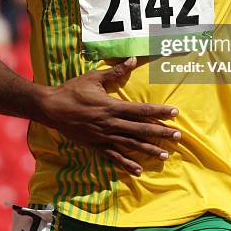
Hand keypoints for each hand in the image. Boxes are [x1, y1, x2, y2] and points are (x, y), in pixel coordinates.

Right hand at [36, 57, 179, 175]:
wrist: (52, 108)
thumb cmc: (73, 90)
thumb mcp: (94, 78)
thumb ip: (115, 72)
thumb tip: (132, 60)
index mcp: (112, 106)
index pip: (141, 110)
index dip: (159, 112)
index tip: (174, 113)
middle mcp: (111, 123)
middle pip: (141, 129)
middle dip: (161, 133)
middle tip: (178, 136)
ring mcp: (104, 136)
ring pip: (131, 145)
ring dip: (149, 150)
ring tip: (165, 155)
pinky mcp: (96, 145)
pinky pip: (114, 157)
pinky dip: (126, 164)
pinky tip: (138, 170)